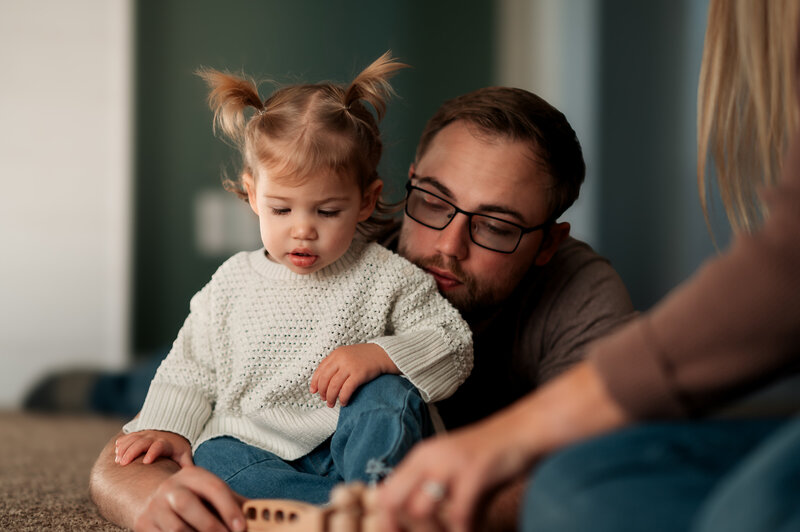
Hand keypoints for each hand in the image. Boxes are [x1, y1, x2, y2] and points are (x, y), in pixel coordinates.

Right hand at [116, 430, 192, 467]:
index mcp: (167, 443)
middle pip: (142, 442)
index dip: (153, 452)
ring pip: (134, 438)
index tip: (146, 462)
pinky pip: (130, 435)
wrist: (176, 430)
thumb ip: (187, 465)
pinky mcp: (140, 433)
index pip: (159, 446)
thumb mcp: (185, 455)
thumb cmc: (179, 448)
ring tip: (117, 460)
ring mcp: (146, 434)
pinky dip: (123, 442)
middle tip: (122, 463)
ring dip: (124, 448)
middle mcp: (155, 437)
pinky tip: (116, 450)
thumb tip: (191, 479)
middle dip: (132, 452)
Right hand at [133, 465, 246, 531]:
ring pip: (175, 529)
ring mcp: (154, 507)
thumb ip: (235, 502)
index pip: (213, 487)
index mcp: (192, 475)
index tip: (242, 527)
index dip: (229, 508)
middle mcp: (170, 488)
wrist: (153, 498)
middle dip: (210, 525)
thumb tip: (263, 513)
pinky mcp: (144, 526)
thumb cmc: (194, 497)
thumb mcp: (212, 493)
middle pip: (187, 505)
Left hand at [310, 343, 398, 406]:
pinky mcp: (359, 374)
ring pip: (333, 386)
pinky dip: (343, 398)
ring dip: (331, 398)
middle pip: (325, 379)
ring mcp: (350, 366)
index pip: (320, 369)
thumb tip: (323, 382)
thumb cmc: (365, 357)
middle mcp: (341, 359)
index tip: (314, 391)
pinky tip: (344, 402)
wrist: (384, 354)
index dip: (315, 382)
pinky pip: (346, 390)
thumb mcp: (348, 355)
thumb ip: (336, 364)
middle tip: (325, 400)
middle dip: (323, 392)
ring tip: (332, 404)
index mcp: (336, 354)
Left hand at [376, 414, 533, 531]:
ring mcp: (450, 464)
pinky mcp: (474, 473)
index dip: (387, 521)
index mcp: (420, 458)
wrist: (524, 431)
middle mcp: (428, 458)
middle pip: (391, 502)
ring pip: (418, 511)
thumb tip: (420, 527)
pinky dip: (463, 531)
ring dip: (434, 531)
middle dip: (401, 528)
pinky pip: (458, 516)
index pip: (384, 494)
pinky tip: (472, 529)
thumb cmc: (491, 457)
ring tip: (451, 531)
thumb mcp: (455, 471)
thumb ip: (435, 496)